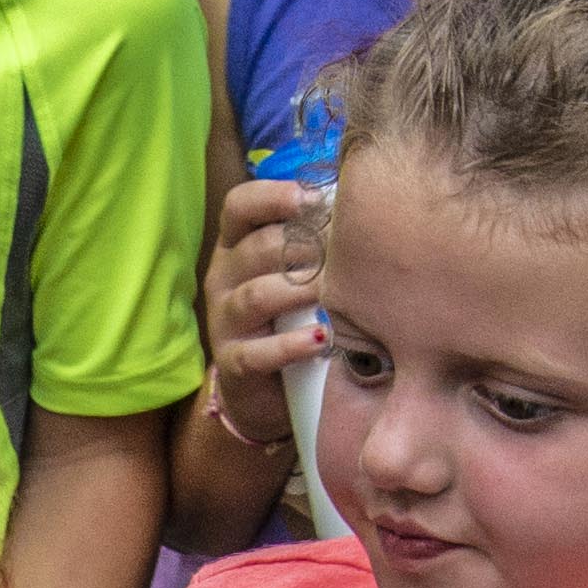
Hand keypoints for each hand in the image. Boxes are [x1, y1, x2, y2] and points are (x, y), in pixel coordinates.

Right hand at [198, 172, 328, 447]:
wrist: (268, 391)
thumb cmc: (292, 316)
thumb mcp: (296, 272)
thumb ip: (315, 239)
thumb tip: (364, 198)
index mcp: (237, 246)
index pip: (239, 206)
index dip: (271, 196)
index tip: (310, 198)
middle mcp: (224, 278)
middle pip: (257, 249)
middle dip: (304, 246)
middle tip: (346, 247)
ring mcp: (224, 322)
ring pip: (256, 296)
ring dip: (299, 291)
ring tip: (335, 292)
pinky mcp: (233, 364)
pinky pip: (256, 353)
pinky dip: (291, 346)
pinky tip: (321, 338)